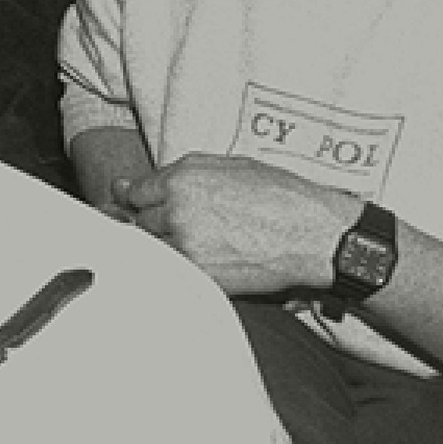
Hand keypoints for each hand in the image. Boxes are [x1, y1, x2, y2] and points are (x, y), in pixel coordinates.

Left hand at [117, 155, 357, 295]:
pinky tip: (213, 260)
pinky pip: (173, 273)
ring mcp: (186, 246)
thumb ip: (177, 174)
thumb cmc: (280, 197)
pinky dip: (185, 269)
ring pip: (155, 249)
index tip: (159, 206)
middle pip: (141, 222)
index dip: (146, 200)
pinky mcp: (200, 277)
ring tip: (209, 243)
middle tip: (197, 226)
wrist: (316, 236)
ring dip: (172, 247)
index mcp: (182, 179)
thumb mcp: (229, 167)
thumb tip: (126, 185)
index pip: (134, 192)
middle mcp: (177, 210)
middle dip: (159, 223)